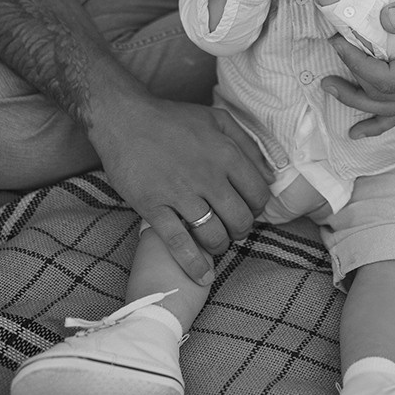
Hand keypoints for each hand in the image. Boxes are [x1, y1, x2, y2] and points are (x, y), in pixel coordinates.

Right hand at [90, 91, 273, 284]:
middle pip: (240, 220)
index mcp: (226, 154)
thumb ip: (247, 144)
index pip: (258, 195)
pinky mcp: (154, 207)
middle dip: (240, 230)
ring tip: (215, 243)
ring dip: (220, 246)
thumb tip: (270, 173)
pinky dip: (194, 264)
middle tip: (232, 228)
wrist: (124, 119)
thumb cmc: (172, 118)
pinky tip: (202, 276)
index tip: (247, 209)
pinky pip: (180, 244)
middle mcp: (208, 176)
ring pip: (215, 235)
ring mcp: (181, 194)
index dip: (256, 208)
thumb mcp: (217, 119)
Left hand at [322, 0, 394, 136]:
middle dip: (352, 80)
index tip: (339, 42)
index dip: (359, 65)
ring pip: (388, 108)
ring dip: (358, 100)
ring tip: (329, 86)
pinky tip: (357, 132)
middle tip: (329, 52)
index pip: (390, 79)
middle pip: (385, 97)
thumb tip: (386, 20)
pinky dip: (378, 122)